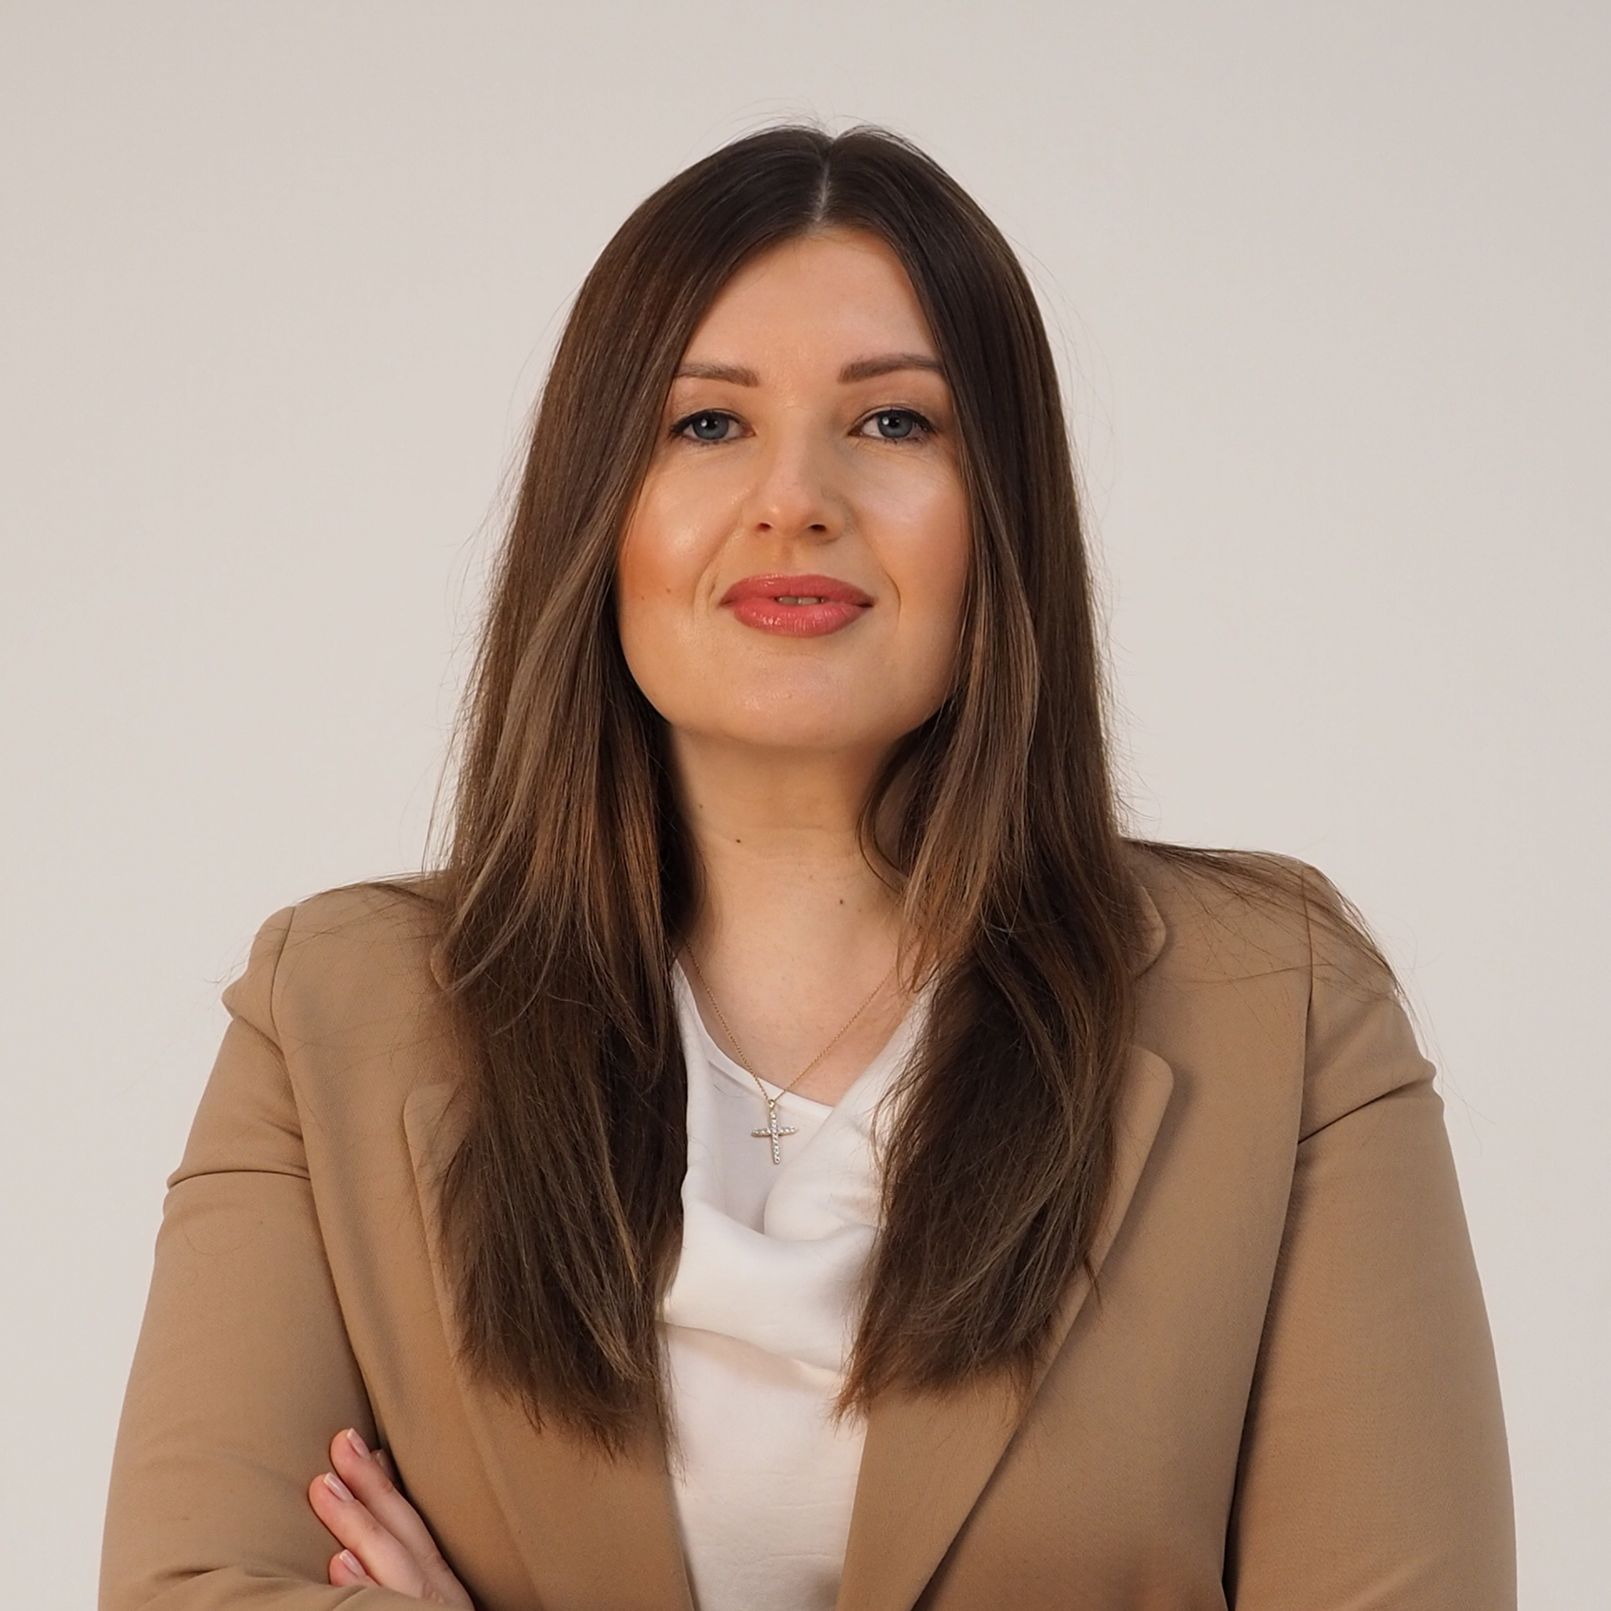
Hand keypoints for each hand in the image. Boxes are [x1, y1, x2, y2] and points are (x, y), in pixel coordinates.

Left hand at [308, 1428, 474, 1605]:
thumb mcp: (432, 1600)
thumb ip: (409, 1568)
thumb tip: (364, 1528)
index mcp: (442, 1583)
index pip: (412, 1524)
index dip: (387, 1484)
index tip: (366, 1445)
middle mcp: (439, 1594)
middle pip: (403, 1530)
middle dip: (370, 1484)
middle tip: (341, 1442)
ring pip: (392, 1559)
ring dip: (357, 1521)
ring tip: (325, 1486)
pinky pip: (387, 1606)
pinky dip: (364, 1584)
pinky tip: (339, 1561)